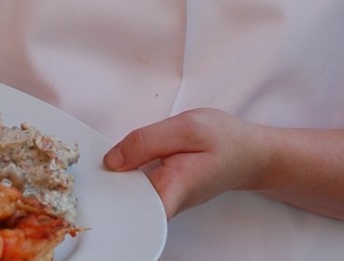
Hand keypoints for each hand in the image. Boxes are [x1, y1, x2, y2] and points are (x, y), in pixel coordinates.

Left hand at [102, 108, 267, 218]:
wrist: (250, 153)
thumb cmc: (225, 139)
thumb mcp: (187, 127)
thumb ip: (148, 141)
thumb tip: (113, 159)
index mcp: (172, 190)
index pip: (135, 215)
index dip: (111, 205)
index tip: (94, 192)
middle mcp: (167, 204)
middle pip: (126, 206)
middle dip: (107, 187)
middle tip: (93, 169)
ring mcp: (165, 202)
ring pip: (130, 196)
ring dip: (116, 180)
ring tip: (105, 163)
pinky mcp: (164, 194)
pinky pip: (138, 189)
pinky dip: (128, 176)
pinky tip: (123, 161)